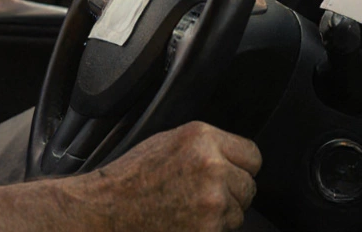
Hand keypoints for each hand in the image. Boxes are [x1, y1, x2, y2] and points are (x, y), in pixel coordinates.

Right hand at [76, 121, 261, 231]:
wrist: (109, 209)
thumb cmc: (132, 177)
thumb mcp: (168, 142)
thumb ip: (205, 146)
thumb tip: (232, 156)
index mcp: (202, 138)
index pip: (252, 155)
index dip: (240, 166)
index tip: (231, 173)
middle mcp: (212, 166)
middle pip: (249, 186)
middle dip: (231, 192)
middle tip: (200, 194)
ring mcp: (212, 200)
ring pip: (239, 213)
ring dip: (221, 214)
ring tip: (188, 208)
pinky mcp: (208, 228)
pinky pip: (224, 230)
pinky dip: (209, 229)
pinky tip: (185, 221)